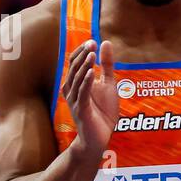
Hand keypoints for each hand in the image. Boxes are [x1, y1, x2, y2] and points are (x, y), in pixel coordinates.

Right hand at [62, 39, 117, 155]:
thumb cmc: (102, 112)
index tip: (92, 41)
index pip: (74, 62)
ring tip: (91, 55)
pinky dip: (86, 83)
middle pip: (73, 68)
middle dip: (82, 55)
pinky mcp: (81, 111)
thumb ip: (106, 65)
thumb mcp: (108, 84)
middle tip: (91, 44)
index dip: (81, 51)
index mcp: (75, 83)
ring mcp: (75, 101)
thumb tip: (105, 42)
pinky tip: (91, 74)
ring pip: (76, 80)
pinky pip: (82, 95)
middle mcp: (71, 90)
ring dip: (84, 67)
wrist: (99, 138)